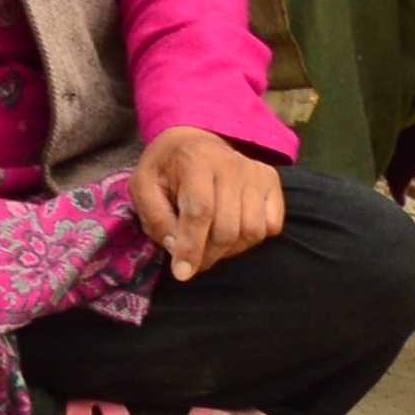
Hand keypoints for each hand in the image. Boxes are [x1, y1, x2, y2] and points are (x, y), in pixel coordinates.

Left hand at [131, 125, 285, 278]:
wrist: (192, 141)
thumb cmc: (165, 169)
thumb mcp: (143, 186)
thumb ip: (156, 218)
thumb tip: (176, 250)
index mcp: (195, 160)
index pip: (200, 211)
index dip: (191, 247)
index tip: (181, 273)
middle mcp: (231, 163)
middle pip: (227, 228)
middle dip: (208, 255)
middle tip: (193, 262)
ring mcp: (255, 172)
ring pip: (252, 231)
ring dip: (230, 250)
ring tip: (210, 244)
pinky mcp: (271, 181)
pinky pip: (271, 226)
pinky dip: (252, 239)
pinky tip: (232, 230)